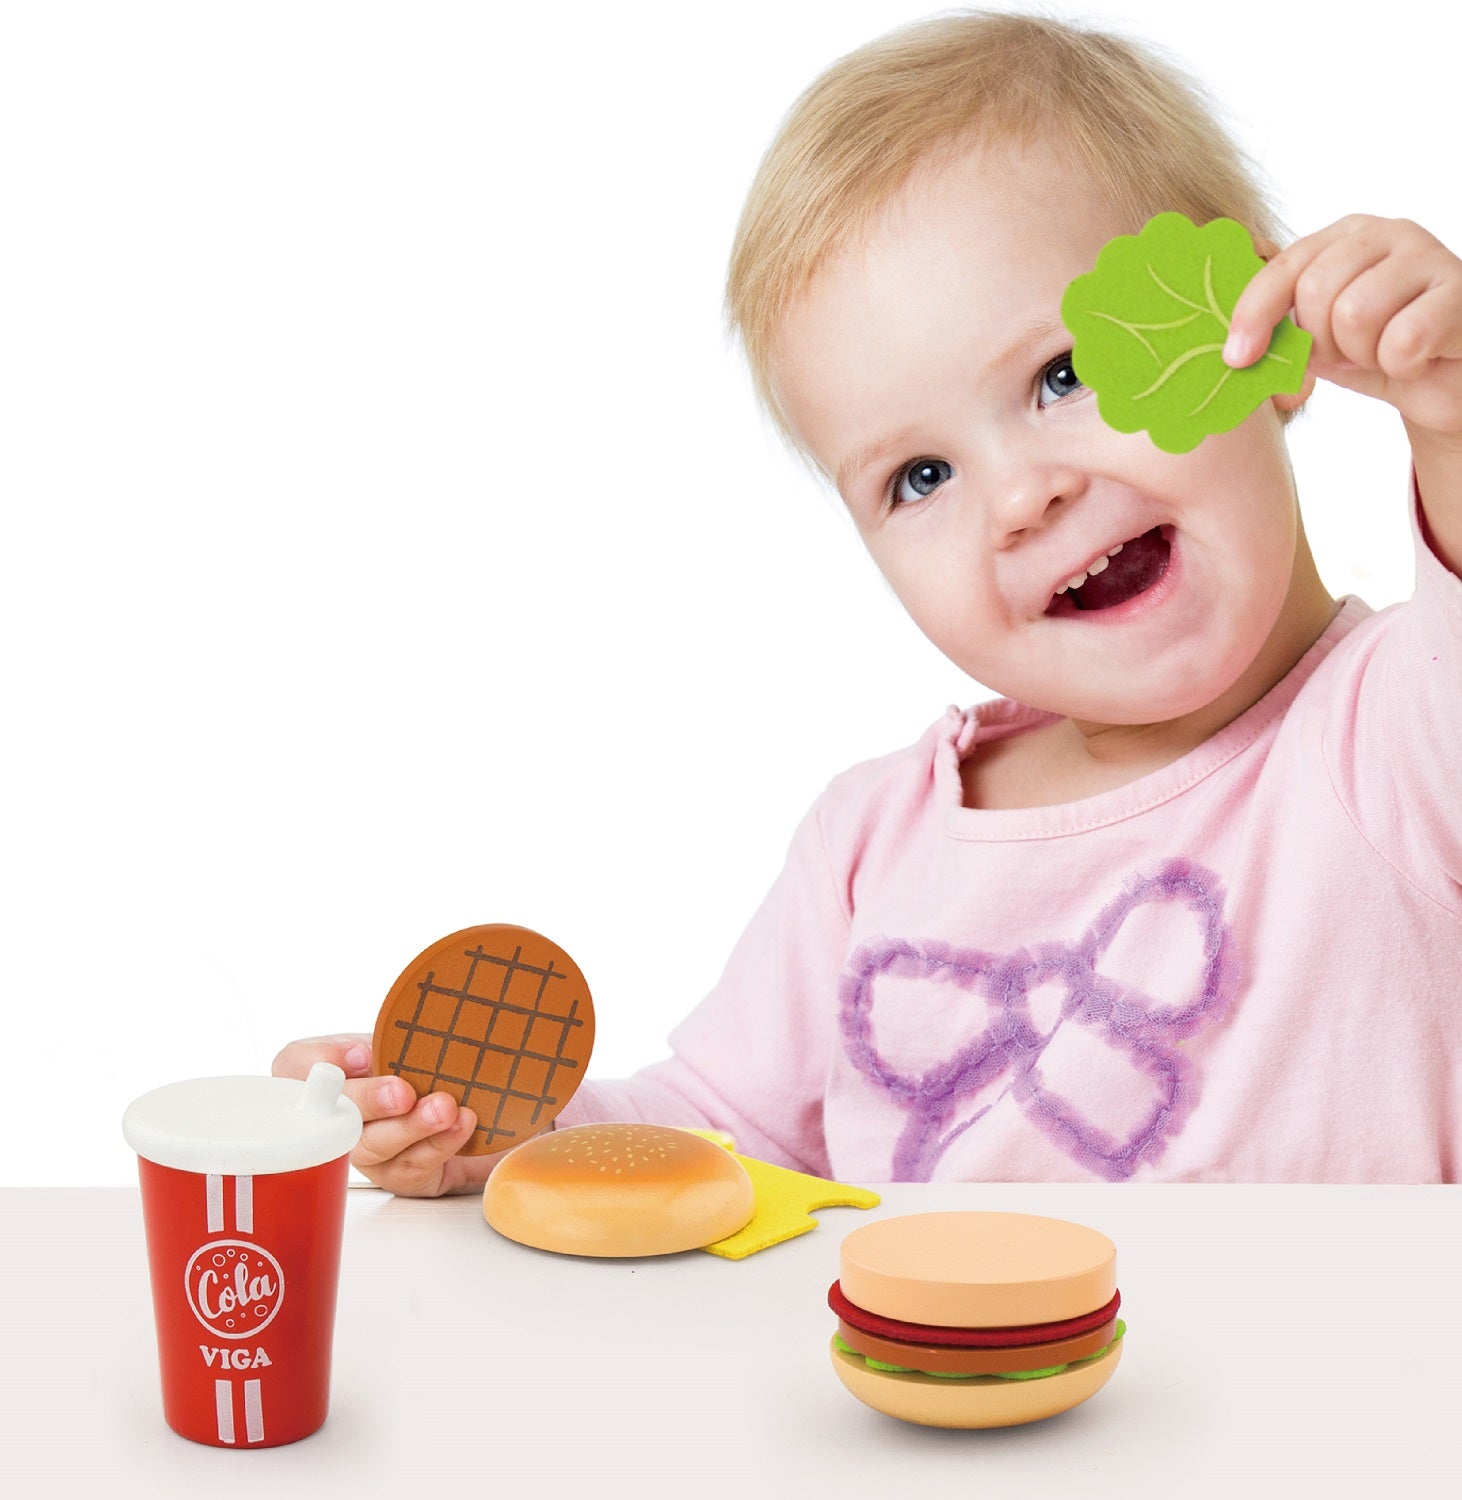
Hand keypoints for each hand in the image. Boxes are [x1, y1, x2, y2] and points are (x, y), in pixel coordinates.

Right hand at [271, 1033, 492, 1196]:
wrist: (445, 1105)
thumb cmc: (405, 1065)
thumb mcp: (390, 1041)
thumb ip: (383, 1039)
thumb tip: (379, 1045)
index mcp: (321, 1072)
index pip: (296, 1065)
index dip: (322, 1061)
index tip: (361, 1054)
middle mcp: (333, 1117)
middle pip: (336, 1114)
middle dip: (372, 1102)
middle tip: (403, 1092)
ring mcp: (363, 1151)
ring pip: (377, 1145)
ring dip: (412, 1126)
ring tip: (444, 1108)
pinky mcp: (397, 1174)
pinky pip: (414, 1164)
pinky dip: (442, 1142)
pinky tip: (461, 1122)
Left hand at [1226, 215, 1461, 442]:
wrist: (1446, 380)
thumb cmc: (1377, 354)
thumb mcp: (1318, 341)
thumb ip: (1278, 331)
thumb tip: (1231, 346)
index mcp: (1343, 238)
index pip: (1283, 267)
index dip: (1253, 314)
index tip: (1238, 358)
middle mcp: (1385, 233)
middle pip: (1316, 292)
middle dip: (1322, 342)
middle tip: (1349, 354)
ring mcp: (1427, 255)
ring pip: (1356, 313)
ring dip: (1363, 354)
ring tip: (1382, 353)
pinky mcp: (1461, 288)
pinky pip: (1404, 339)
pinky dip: (1401, 365)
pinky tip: (1416, 359)